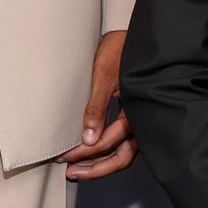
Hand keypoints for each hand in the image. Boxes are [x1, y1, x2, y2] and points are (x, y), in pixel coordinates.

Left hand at [61, 30, 135, 178]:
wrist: (132, 34)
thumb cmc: (120, 49)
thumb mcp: (104, 77)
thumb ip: (96, 108)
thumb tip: (88, 138)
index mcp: (137, 110)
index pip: (110, 141)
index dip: (86, 152)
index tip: (65, 156)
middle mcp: (142, 119)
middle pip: (122, 156)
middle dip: (96, 168)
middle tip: (71, 173)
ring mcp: (140, 119)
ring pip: (123, 152)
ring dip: (101, 162)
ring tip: (77, 169)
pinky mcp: (134, 115)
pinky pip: (123, 141)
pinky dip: (107, 150)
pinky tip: (91, 150)